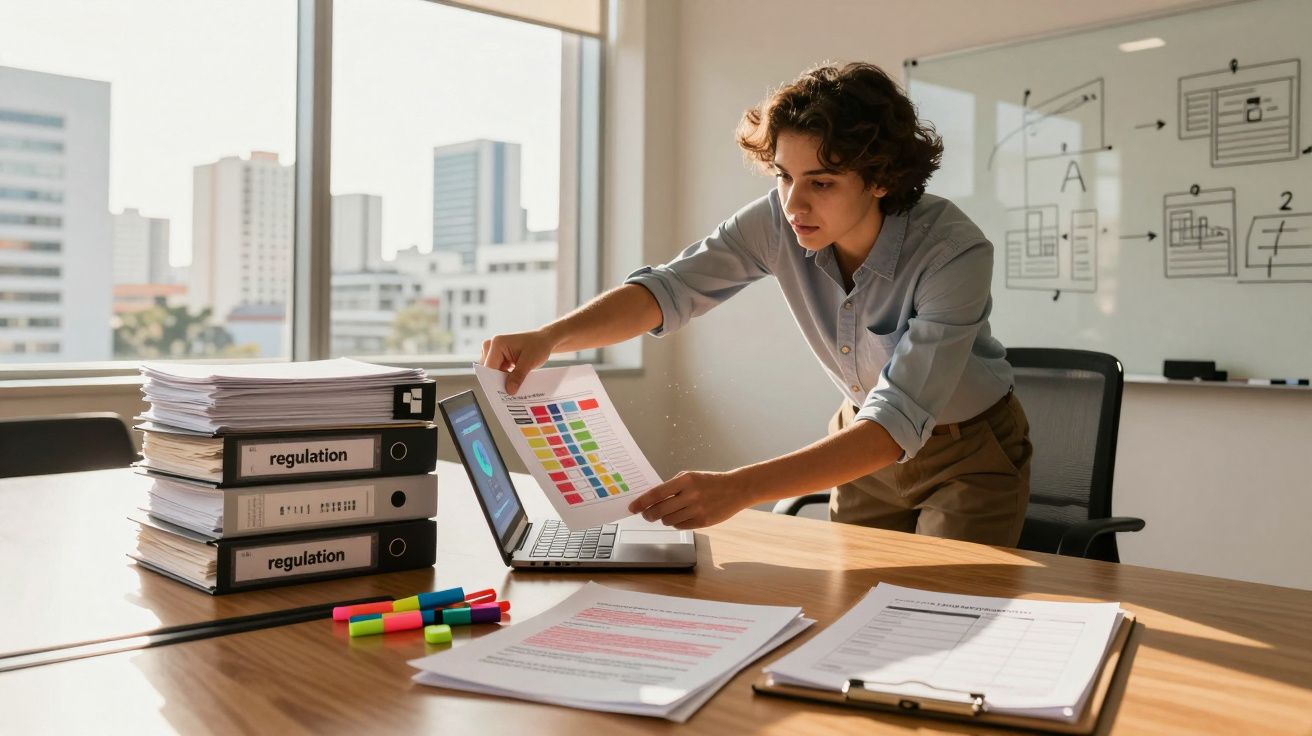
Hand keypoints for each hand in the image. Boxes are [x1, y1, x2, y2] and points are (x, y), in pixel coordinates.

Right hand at [480, 329, 558, 393]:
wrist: (544, 340)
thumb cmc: (538, 346)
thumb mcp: (530, 362)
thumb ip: (518, 376)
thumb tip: (509, 391)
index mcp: (497, 343)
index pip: (489, 367)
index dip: (494, 381)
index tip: (502, 394)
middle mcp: (491, 345)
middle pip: (489, 370)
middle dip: (498, 381)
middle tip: (510, 393)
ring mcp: (494, 351)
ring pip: (493, 371)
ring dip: (502, 380)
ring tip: (513, 388)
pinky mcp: (498, 356)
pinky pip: (497, 370)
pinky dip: (505, 377)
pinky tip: (514, 383)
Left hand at [626, 470, 754, 529]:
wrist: (736, 489)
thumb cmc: (710, 482)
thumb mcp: (691, 477)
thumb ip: (672, 486)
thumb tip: (652, 499)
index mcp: (686, 480)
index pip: (657, 493)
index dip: (642, 502)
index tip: (632, 508)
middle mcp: (691, 495)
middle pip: (659, 510)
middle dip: (648, 514)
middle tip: (646, 515)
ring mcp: (697, 509)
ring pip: (668, 520)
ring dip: (664, 518)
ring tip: (667, 513)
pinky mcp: (703, 521)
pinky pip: (680, 526)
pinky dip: (676, 523)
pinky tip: (680, 516)